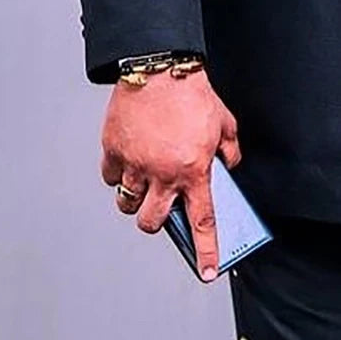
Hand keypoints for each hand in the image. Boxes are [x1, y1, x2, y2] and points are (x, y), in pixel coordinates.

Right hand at [100, 68, 240, 281]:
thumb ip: (229, 149)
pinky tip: (128, 159)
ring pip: (126, 203)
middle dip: (155, 222)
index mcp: (194, 169)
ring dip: (134, 199)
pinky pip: (110, 176)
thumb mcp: (225, 122)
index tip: (207, 272)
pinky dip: (117, 173)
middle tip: (160, 208)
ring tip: (143, 181)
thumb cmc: (193, 93)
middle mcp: (163, 173)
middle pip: (152, 222)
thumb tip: (230, 166)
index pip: (203, 219)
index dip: (206, 250)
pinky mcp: (113, 151)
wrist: (160, 67)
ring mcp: (135, 164)